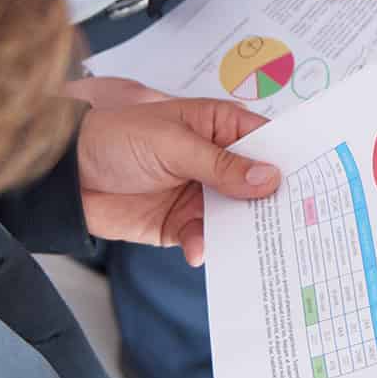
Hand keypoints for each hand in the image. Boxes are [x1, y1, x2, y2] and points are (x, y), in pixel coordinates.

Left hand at [65, 76, 281, 267]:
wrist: (65, 176)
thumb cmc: (114, 138)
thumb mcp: (172, 143)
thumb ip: (220, 164)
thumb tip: (268, 177)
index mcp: (218, 126)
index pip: (265, 141)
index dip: (287, 160)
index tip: (311, 181)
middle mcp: (215, 161)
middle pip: (256, 184)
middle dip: (271, 202)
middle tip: (292, 222)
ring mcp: (198, 193)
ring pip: (235, 216)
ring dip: (241, 230)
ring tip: (250, 245)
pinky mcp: (180, 224)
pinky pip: (205, 238)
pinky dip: (206, 246)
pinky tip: (200, 250)